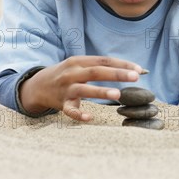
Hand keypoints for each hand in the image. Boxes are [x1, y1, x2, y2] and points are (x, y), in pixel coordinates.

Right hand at [18, 56, 145, 121]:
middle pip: (96, 72)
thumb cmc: (68, 74)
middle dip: (116, 74)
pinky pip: (70, 110)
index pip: (104, 60)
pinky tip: (90, 118)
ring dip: (101, 91)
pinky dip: (79, 114)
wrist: (38, 85)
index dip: (122, 64)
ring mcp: (66, 89)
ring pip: (84, 89)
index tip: (140, 70)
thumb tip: (134, 71)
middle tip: (135, 77)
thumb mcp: (81, 65)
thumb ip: (102, 67)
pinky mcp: (61, 103)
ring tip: (118, 94)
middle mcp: (72, 73)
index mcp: (79, 61)